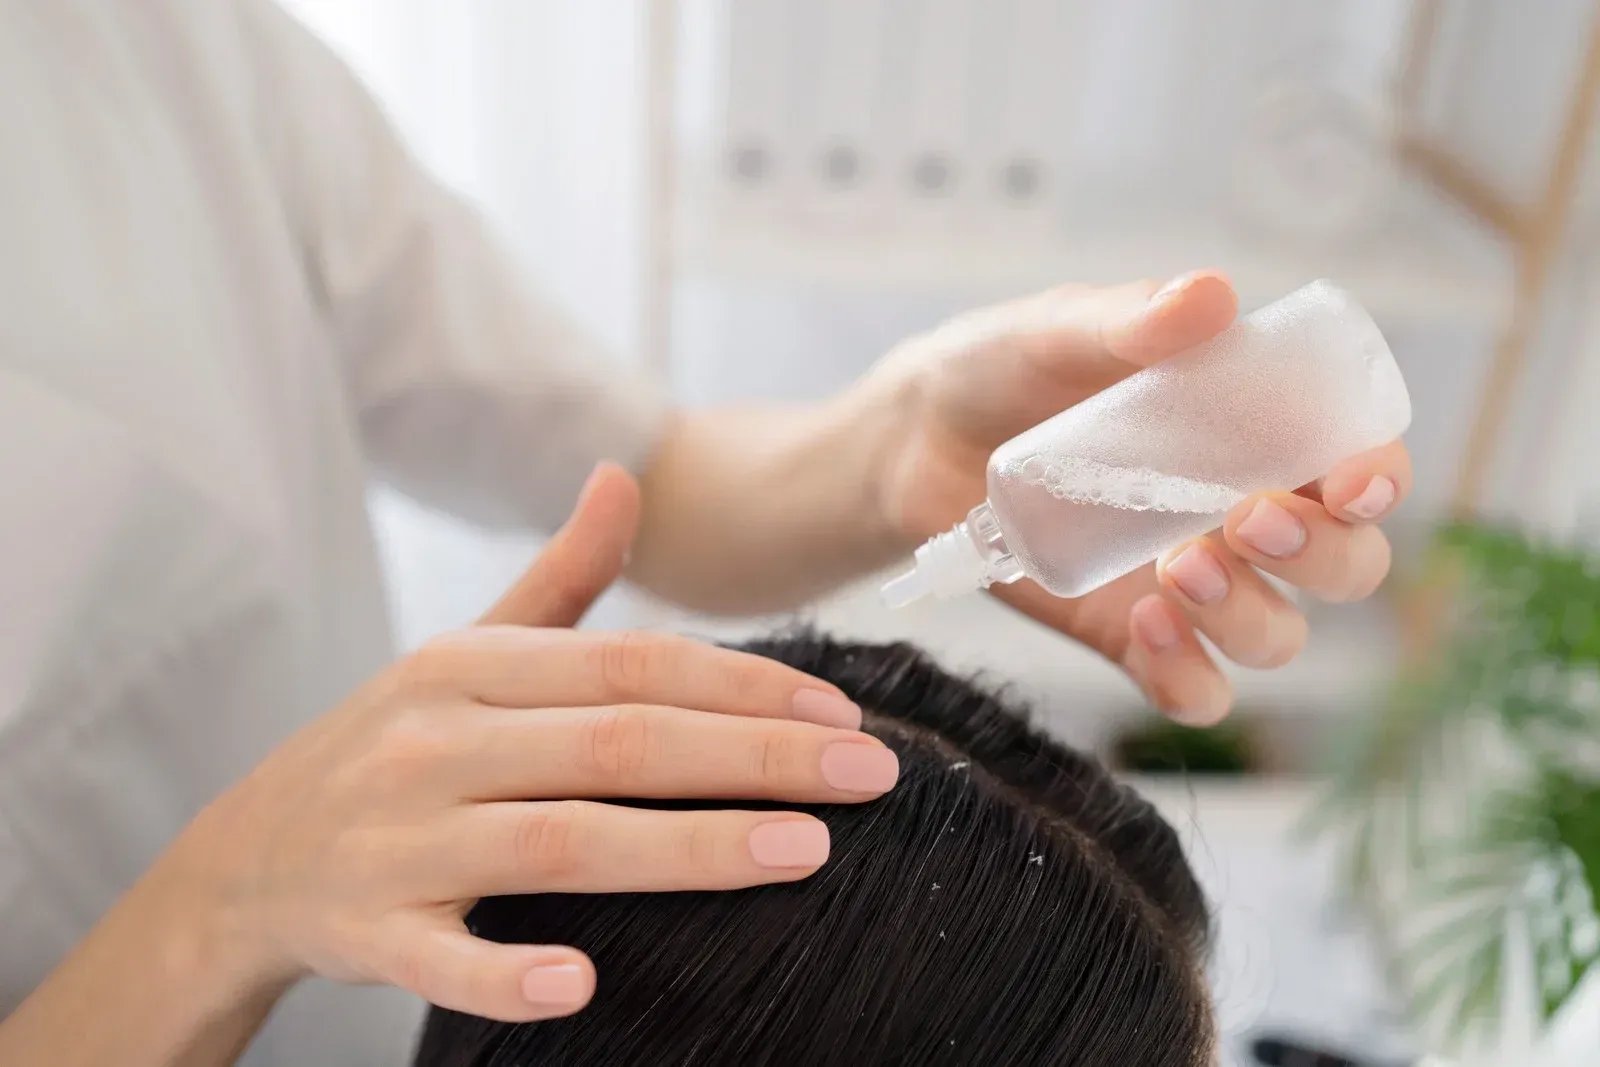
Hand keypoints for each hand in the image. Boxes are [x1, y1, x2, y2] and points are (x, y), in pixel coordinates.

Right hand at [165, 464, 893, 1022]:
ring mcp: (398, 838)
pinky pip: (441, 956)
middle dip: (755, 756)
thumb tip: (625, 473)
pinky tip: (584, 984)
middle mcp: (436, 740)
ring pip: (559, 840)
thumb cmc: (390, 744)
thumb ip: (559, 576)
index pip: (632, 665)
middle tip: (871, 775)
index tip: (841, 713)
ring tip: (804, 852)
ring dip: (685, 848)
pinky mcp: (368, 930)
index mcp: (470, 666)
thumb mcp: (464, 651)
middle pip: (618, 743)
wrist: (244, 858)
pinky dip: (506, 969)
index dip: (743, 685)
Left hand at [866, 271, 1411, 724]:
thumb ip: (1128, 319)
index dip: (1378, 478)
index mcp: (1255, 429)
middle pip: (1348, 564)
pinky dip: (1189, 676)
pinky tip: (1143, 627)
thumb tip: (1207, 296)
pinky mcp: (1132, 635)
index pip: (1359, 461)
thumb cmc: (1003, 367)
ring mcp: (1193, 583)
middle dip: (1324, 556)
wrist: (914, 440)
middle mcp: (1243, 513)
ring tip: (1177, 573)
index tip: (1346, 482)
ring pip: (1281, 635)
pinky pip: (1197, 689)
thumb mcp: (1057, 331)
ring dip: (1252, 616)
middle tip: (1246, 520)